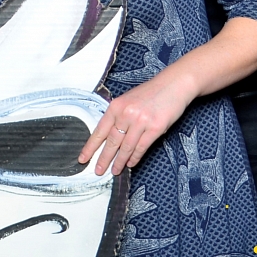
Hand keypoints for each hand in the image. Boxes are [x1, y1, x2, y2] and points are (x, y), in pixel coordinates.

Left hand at [77, 72, 193, 174]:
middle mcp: (126, 114)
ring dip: (120, 161)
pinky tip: (130, 164)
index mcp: (116, 106)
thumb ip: (118, 115)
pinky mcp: (155, 128)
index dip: (90, 147)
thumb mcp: (128, 100)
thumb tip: (110, 136)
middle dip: (104, 158)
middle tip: (98, 171)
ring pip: (126, 147)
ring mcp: (141, 122)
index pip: (99, 130)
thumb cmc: (150, 93)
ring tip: (115, 171)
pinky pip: (141, 147)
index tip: (83, 158)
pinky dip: (134, 157)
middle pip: (112, 141)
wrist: (173, 85)